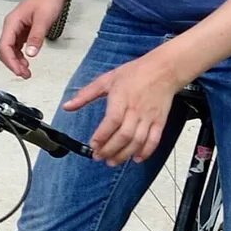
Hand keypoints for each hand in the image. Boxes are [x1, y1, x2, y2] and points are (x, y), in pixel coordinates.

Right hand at [0, 0, 69, 78]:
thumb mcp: (43, 19)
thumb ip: (36, 37)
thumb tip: (30, 54)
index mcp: (12, 22)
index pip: (4, 47)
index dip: (10, 62)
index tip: (19, 71)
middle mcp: (12, 25)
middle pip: (4, 50)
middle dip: (12, 64)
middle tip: (24, 74)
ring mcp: (18, 27)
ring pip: (10, 48)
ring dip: (16, 61)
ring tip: (26, 70)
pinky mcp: (25, 28)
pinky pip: (18, 44)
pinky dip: (21, 54)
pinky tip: (28, 59)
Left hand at [65, 43, 187, 164]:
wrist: (164, 69)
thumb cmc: (135, 73)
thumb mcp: (106, 80)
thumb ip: (85, 95)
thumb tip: (67, 106)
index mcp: (122, 99)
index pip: (112, 121)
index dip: (102, 136)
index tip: (93, 145)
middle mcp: (136, 110)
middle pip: (124, 135)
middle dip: (110, 150)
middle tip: (99, 157)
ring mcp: (149, 117)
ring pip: (137, 141)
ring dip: (124, 154)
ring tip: (112, 161)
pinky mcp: (160, 121)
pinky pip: (154, 140)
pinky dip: (146, 151)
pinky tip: (136, 158)